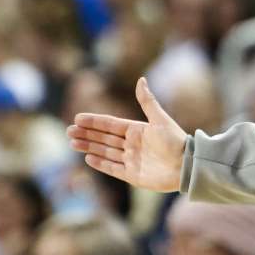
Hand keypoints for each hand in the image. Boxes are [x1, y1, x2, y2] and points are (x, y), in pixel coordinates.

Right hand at [67, 77, 186, 192]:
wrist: (186, 166)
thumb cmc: (175, 141)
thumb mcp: (160, 119)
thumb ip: (147, 101)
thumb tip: (141, 79)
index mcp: (137, 130)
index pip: (110, 124)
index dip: (94, 122)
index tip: (77, 118)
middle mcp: (132, 145)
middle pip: (104, 138)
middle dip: (86, 134)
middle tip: (68, 131)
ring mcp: (131, 160)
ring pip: (105, 152)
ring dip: (89, 147)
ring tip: (72, 143)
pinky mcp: (133, 175)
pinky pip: (113, 168)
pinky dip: (100, 163)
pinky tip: (88, 157)